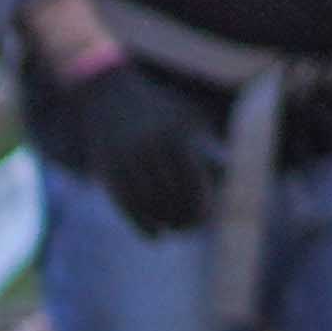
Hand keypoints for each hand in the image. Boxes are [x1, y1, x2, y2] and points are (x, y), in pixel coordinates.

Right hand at [43, 55, 221, 231]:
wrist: (108, 94)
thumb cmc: (157, 110)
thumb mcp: (187, 120)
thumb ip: (207, 148)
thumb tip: (224, 181)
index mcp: (176, 138)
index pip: (194, 185)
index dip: (202, 207)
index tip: (205, 219)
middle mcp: (150, 150)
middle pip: (172, 198)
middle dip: (184, 219)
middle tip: (190, 227)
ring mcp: (126, 160)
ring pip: (149, 205)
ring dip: (165, 223)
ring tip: (174, 230)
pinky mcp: (108, 169)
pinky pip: (126, 205)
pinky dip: (142, 225)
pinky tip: (155, 236)